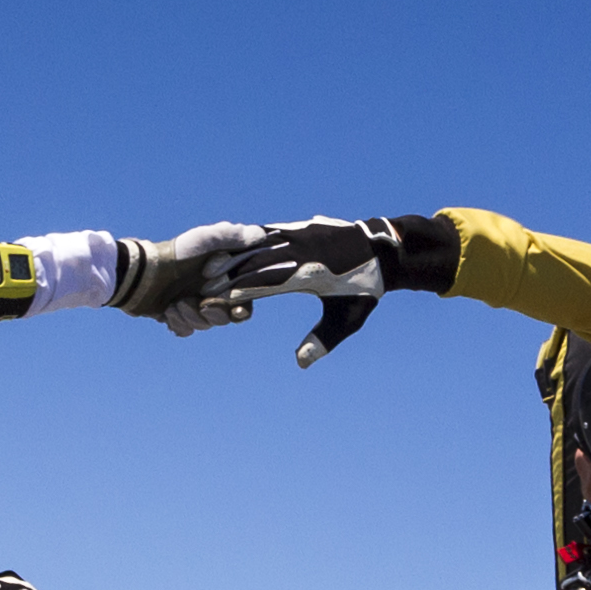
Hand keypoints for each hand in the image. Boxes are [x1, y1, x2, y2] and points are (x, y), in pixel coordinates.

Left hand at [111, 220, 262, 334]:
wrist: (141, 272)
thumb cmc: (176, 253)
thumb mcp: (205, 238)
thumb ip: (233, 237)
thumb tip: (260, 235)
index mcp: (224, 275)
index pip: (246, 298)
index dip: (243, 307)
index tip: (236, 310)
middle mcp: (212, 291)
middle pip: (227, 316)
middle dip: (215, 312)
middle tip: (203, 304)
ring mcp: (194, 305)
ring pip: (206, 324)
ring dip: (192, 316)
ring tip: (176, 304)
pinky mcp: (178, 316)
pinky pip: (187, 329)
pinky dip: (178, 323)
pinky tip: (167, 311)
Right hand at [209, 216, 410, 366]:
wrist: (386, 250)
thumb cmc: (366, 288)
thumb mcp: (348, 319)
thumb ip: (322, 341)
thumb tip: (300, 363)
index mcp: (309, 273)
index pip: (265, 282)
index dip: (238, 289)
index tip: (216, 297)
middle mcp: (302, 250)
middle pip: (256, 261)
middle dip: (228, 273)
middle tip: (204, 284)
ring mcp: (302, 234)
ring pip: (259, 243)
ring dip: (234, 255)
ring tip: (212, 265)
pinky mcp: (304, 226)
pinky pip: (271, 231)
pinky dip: (251, 240)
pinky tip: (237, 247)